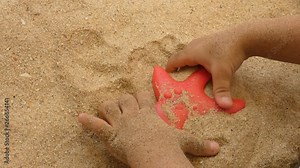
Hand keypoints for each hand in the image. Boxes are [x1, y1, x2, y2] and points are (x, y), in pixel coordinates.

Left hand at [78, 92, 218, 166]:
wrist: (155, 153)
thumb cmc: (168, 146)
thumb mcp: (184, 142)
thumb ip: (200, 143)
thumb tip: (219, 147)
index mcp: (148, 113)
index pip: (143, 96)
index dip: (141, 96)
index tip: (141, 98)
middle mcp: (133, 114)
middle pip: (124, 98)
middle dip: (123, 100)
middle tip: (124, 106)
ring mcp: (120, 123)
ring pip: (109, 106)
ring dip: (107, 108)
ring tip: (107, 110)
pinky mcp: (110, 134)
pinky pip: (96, 125)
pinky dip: (87, 122)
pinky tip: (79, 117)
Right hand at [166, 29, 247, 108]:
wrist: (245, 36)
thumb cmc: (229, 52)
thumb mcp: (223, 73)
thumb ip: (221, 90)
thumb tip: (224, 105)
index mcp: (191, 52)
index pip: (174, 60)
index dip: (169, 69)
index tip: (166, 78)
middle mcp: (194, 45)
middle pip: (181, 57)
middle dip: (178, 68)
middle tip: (179, 80)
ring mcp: (202, 42)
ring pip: (190, 54)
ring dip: (188, 63)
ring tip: (191, 75)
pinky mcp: (210, 42)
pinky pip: (198, 52)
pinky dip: (197, 60)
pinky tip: (205, 67)